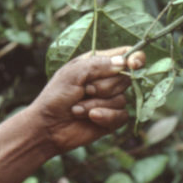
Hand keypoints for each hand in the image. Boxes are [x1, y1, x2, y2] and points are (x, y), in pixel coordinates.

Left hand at [28, 46, 145, 155]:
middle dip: (103, 87)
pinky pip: (121, 116)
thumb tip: (124, 63)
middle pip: (125, 78)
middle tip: (83, 91)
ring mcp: (111, 100)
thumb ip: (98, 65)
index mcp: (98, 63)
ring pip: (121, 99)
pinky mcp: (112, 118)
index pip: (125, 55)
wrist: (48, 127)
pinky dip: (105, 116)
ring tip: (77, 108)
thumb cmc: (55, 96)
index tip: (133, 64)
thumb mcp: (73, 74)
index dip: (135, 58)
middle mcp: (107, 80)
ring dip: (97, 104)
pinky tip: (90, 117)